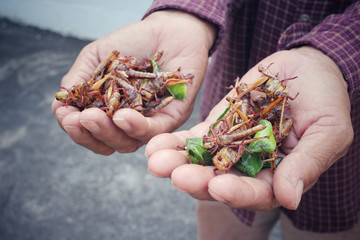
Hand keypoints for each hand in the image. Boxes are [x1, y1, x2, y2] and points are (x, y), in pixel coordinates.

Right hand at [51, 10, 215, 153]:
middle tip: (78, 119)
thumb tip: (60, 103)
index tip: (66, 116)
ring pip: (127, 143)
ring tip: (93, 116)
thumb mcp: (97, 57)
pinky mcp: (169, 119)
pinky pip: (153, 131)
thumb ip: (79, 79)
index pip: (87, 131)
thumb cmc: (132, 43)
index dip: (75, 129)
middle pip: (106, 143)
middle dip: (89, 134)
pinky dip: (135, 127)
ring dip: (108, 133)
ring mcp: (147, 123)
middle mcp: (127, 122)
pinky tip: (122, 117)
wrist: (168, 30)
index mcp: (107, 111)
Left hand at [146, 47, 353, 209]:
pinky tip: (155, 144)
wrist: (305, 69)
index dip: (238, 193)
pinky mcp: (216, 127)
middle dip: (197, 180)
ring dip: (178, 164)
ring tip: (155, 161)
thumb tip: (289, 199)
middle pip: (220, 182)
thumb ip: (306, 164)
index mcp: (279, 175)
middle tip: (177, 176)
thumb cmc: (326, 99)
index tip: (218, 187)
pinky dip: (175, 143)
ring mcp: (230, 147)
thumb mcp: (326, 130)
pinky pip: (194, 139)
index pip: (256, 193)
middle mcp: (250, 167)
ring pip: (200, 162)